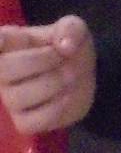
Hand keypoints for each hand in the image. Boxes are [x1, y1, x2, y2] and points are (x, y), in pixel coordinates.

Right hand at [0, 15, 95, 133]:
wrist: (80, 77)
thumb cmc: (67, 49)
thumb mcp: (74, 31)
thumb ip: (71, 29)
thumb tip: (65, 45)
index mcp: (6, 43)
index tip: (3, 40)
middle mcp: (0, 71)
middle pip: (5, 69)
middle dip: (41, 61)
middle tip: (63, 59)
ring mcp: (9, 98)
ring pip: (18, 97)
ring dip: (53, 85)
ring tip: (70, 76)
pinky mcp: (24, 121)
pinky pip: (30, 122)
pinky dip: (54, 110)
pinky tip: (67, 96)